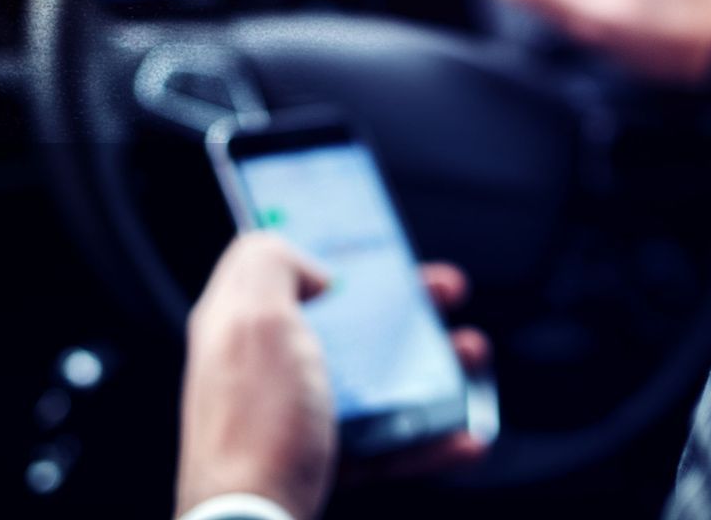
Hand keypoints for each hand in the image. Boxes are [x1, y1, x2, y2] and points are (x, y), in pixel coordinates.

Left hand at [177, 236, 492, 518]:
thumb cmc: (252, 431)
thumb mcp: (251, 316)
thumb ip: (268, 262)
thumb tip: (309, 271)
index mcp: (242, 326)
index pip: (284, 268)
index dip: (333, 248)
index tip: (381, 243)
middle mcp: (267, 370)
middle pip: (346, 321)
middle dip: (405, 305)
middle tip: (444, 294)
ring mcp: (297, 421)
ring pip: (377, 381)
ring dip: (433, 367)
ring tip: (469, 359)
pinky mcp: (326, 466)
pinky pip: (390, 445)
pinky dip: (432, 439)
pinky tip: (463, 436)